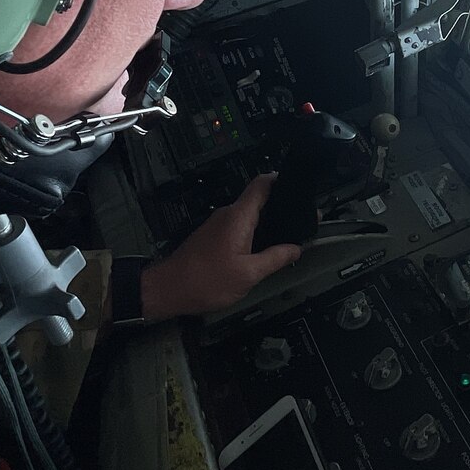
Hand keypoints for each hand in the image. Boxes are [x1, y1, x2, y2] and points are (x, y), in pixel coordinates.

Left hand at [142, 174, 302, 319]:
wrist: (168, 289)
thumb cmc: (206, 281)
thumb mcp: (248, 274)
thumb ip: (275, 259)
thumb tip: (296, 248)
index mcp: (238, 217)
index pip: (261, 184)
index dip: (281, 180)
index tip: (298, 188)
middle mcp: (227, 214)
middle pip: (257, 200)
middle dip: (279, 209)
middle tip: (300, 222)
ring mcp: (218, 224)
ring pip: (248, 216)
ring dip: (266, 225)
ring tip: (285, 239)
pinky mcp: (212, 235)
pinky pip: (238, 227)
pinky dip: (252, 234)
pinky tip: (261, 250)